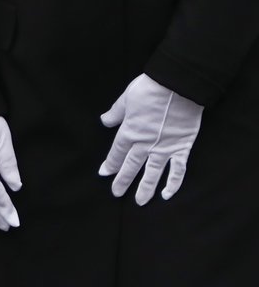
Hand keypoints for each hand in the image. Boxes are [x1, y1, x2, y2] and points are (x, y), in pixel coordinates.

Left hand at [99, 73, 202, 204]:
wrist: (179, 84)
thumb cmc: (151, 88)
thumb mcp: (126, 98)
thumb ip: (115, 113)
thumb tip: (104, 121)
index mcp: (129, 132)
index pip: (116, 153)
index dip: (110, 164)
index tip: (104, 173)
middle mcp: (145, 144)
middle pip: (131, 167)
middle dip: (122, 181)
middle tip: (116, 193)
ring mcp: (164, 148)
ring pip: (152, 173)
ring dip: (145, 189)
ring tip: (140, 202)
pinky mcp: (182, 147)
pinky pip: (178, 169)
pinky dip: (173, 183)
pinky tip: (166, 194)